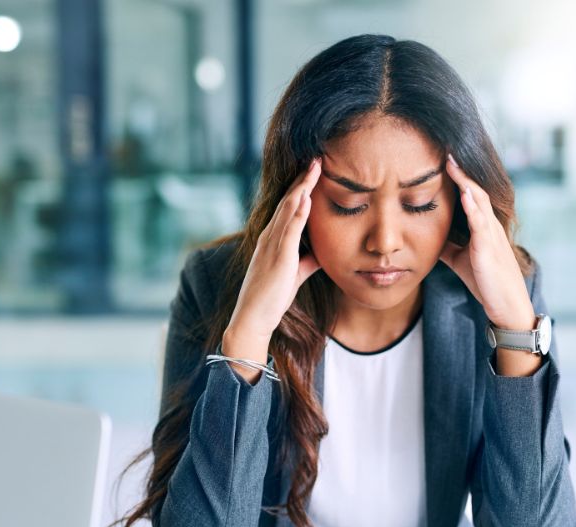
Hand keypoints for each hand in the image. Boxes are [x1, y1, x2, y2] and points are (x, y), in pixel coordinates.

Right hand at [228, 157, 322, 339]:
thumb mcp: (294, 275)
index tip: (314, 171)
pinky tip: (307, 198)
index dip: (301, 188)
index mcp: (273, 240)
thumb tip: (322, 253)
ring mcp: (272, 246)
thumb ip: (307, 261)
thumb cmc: (271, 298)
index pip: (289, 207)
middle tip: (317, 158)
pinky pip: (289, 231)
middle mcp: (270, 237)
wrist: (252, 318)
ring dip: (302, 187)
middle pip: (288, 201)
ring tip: (315, 168)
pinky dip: (298, 213)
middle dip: (303, 179)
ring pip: (288, 210)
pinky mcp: (278, 258)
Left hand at [439, 154, 534, 330]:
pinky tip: (464, 195)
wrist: (503, 303)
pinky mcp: (489, 248)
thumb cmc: (483, 280)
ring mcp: (490, 235)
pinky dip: (473, 207)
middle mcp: (488, 225)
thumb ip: (446, 244)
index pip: (470, 196)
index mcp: (482, 227)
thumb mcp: (459, 258)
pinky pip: (481, 223)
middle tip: (446, 152)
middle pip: (475, 191)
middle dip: (461, 172)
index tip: (442, 161)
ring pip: (479, 201)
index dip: (458, 178)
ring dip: (465, 182)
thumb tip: (425, 236)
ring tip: (452, 164)